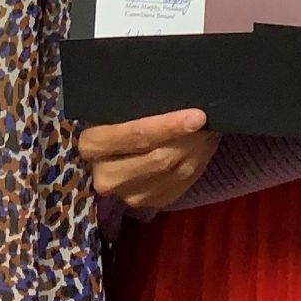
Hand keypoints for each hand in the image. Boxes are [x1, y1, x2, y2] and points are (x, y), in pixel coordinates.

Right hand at [77, 109, 217, 208]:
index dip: (168, 126)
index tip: (198, 116)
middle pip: (158, 158)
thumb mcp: (118, 105)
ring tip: (209, 128)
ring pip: (175, 172)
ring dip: (199, 149)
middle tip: (208, 120)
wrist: (113, 144)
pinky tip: (203, 145)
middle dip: (190, 138)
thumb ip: (139, 102)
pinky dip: (198, 162)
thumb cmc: (115, 116)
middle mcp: (106, 176)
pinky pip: (183, 183)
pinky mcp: (149, 203)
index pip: (136, 136)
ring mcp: (127, 195)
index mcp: (92, 145)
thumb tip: (179, 97)